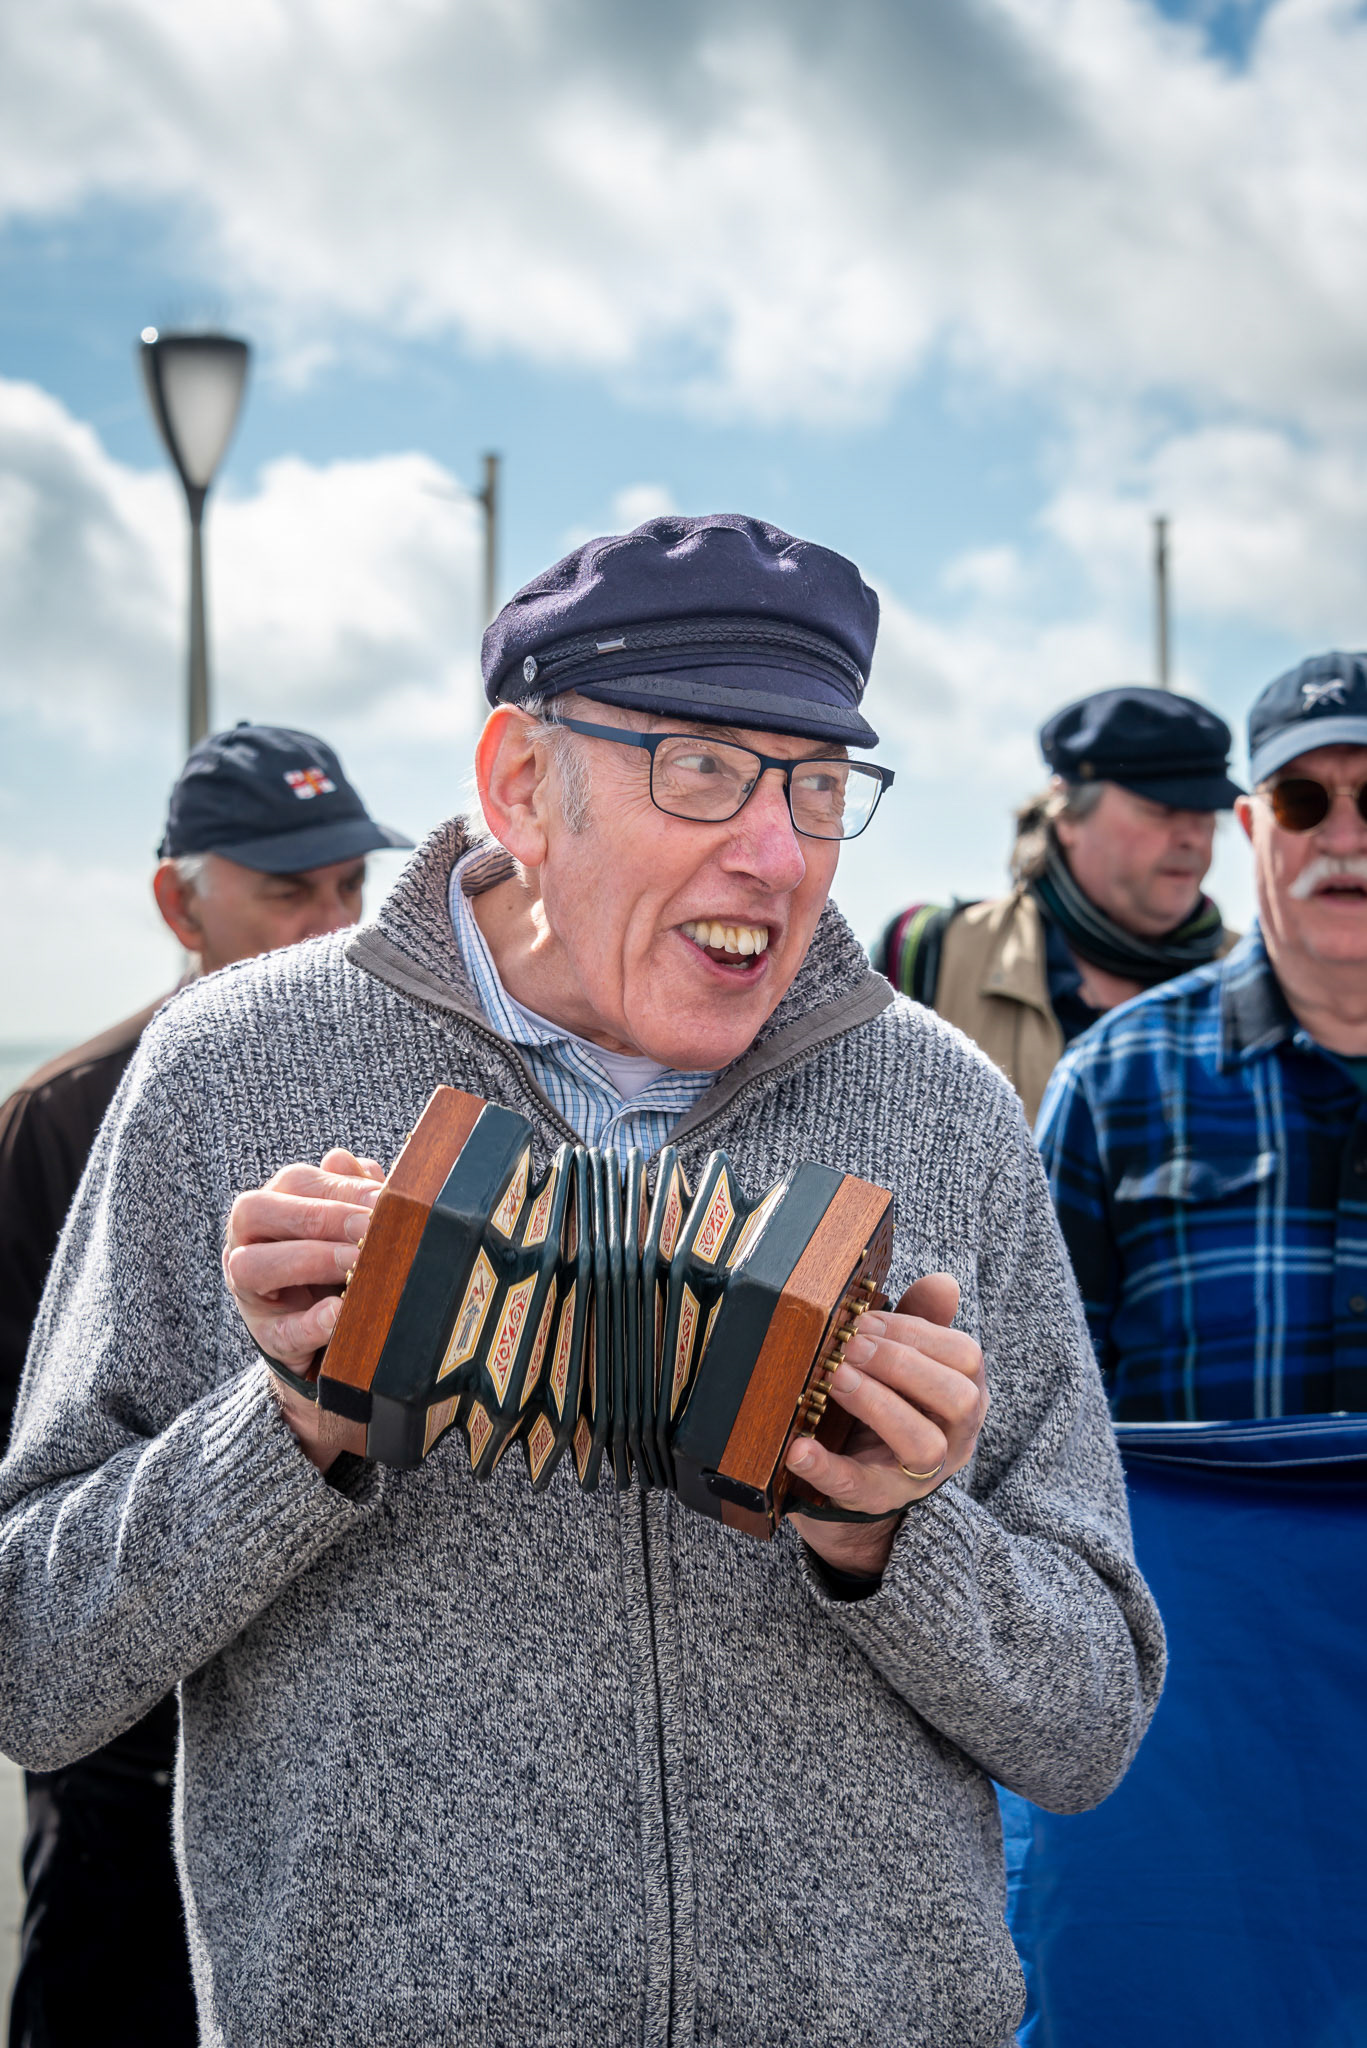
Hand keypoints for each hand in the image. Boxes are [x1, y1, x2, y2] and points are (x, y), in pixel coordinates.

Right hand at [223, 1147, 385, 1470]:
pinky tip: (339, 1313)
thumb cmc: (335, 1259)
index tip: (380, 1198)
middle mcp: (247, 1241)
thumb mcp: (347, 1223)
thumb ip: (353, 1192)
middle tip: (367, 1229)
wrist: (325, 1325)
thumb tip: (355, 1165)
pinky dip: (312, 1322)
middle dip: (319, 1217)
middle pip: (256, 1212)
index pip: (294, 1182)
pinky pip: (282, 1329)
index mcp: (270, 1204)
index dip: (338, 1187)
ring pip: (252, 1267)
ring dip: (309, 1261)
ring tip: (354, 1265)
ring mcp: (250, 1291)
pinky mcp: (268, 1336)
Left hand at [786, 1272, 987, 1578]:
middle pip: (958, 1400)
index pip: (965, 1358)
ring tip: (835, 1379)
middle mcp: (953, 1438)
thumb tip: (943, 1282)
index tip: (866, 1319)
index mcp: (965, 1396)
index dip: (917, 1332)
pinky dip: (825, 1466)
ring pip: (923, 1445)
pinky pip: (856, 1486)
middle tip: (851, 1347)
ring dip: (878, 1404)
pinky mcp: (874, 1499)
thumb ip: (922, 1323)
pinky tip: (798, 1448)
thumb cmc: (891, 1405)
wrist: (863, 1476)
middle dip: (902, 1365)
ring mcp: (918, 1475)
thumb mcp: (908, 1364)